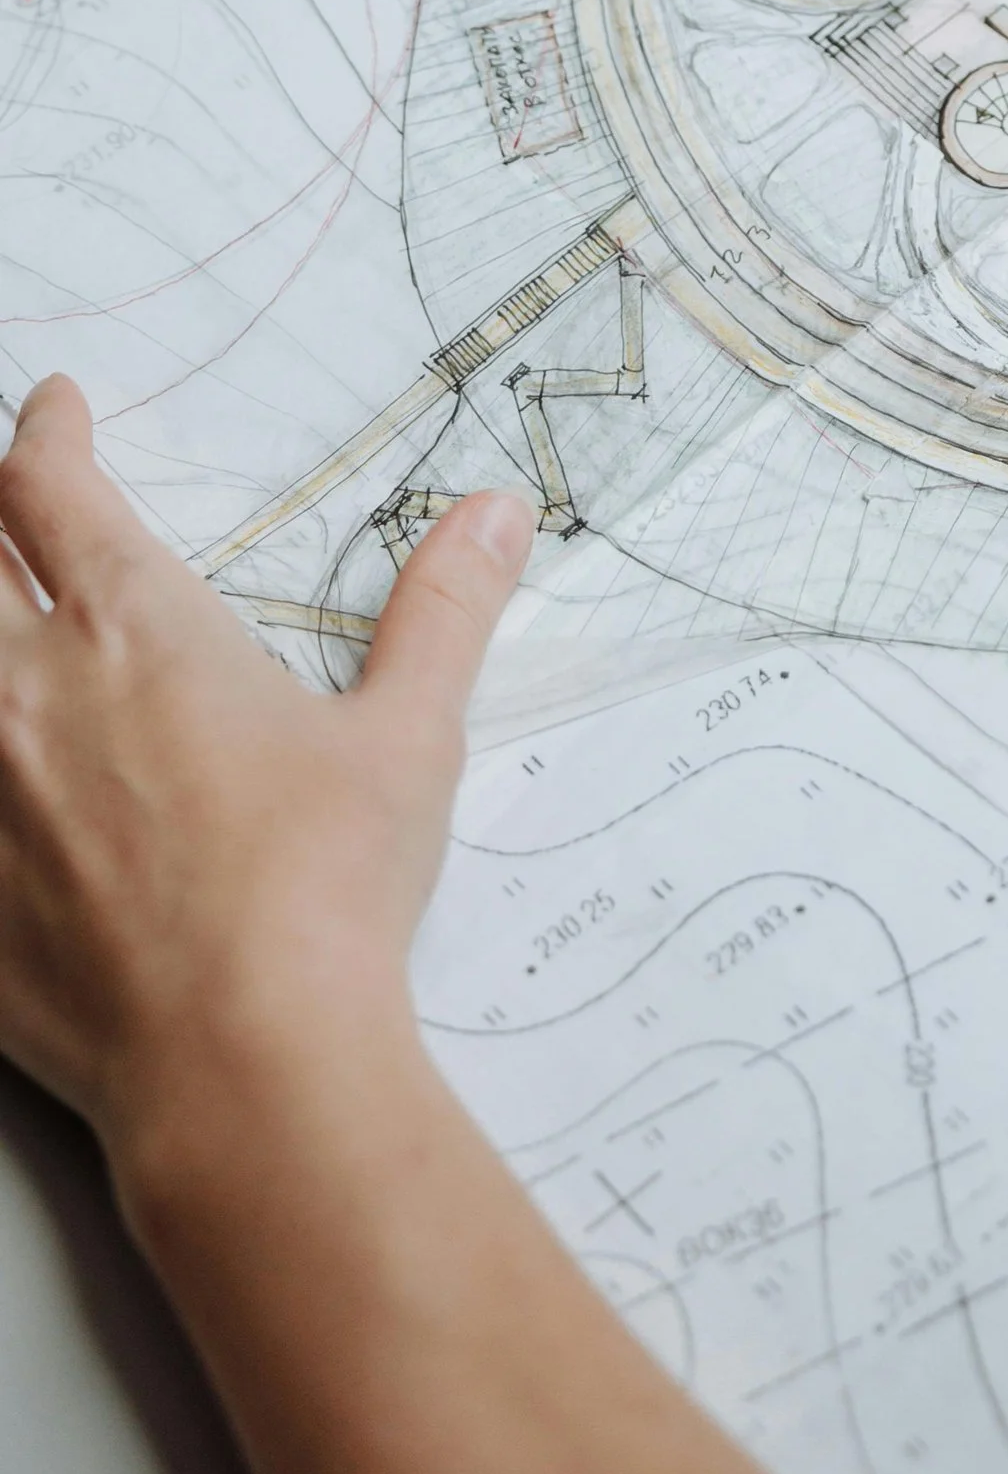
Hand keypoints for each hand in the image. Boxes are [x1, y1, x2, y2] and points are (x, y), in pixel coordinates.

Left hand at [0, 373, 531, 1180]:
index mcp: (136, 630)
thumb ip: (442, 614)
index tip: (56, 411)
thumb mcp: (405, 741)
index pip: (50, 487)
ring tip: (1, 636)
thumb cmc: (322, 895)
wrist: (235, 1062)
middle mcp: (26, 691)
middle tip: (10, 515)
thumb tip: (493, 515)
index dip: (46, 433)